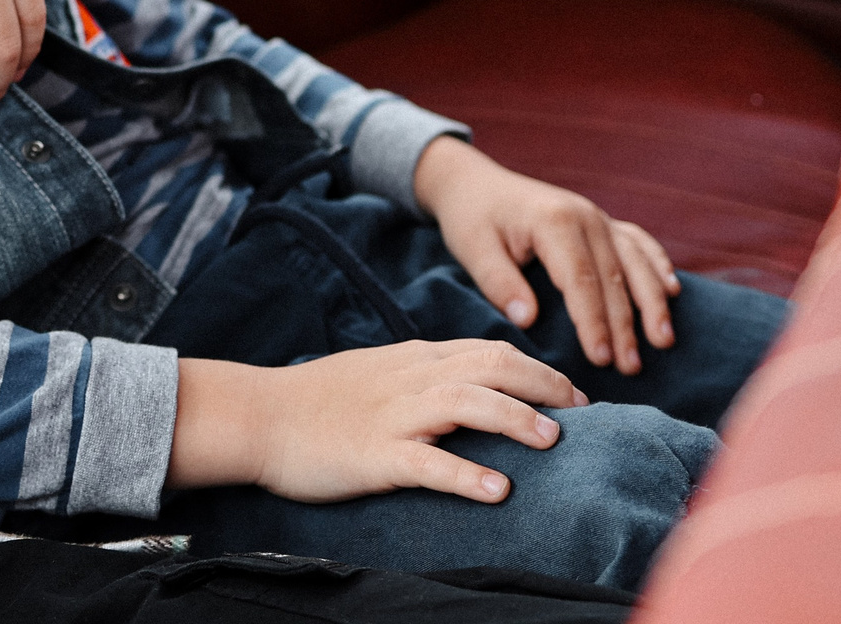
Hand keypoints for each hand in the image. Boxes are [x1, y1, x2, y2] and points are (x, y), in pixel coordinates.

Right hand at [172, 343, 585, 504]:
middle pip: (489, 365)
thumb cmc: (317, 399)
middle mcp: (410, 378)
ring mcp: (392, 415)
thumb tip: (472, 384)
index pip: (488, 351)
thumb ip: (422, 374)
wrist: (258, 415)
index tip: (572, 394)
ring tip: (554, 440)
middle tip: (582, 410)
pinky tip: (498, 489)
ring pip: (466, 402)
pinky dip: (467, 474)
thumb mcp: (377, 372)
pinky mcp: (375, 454)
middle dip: (542, 384)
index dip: (537, 369)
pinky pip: (428, 463)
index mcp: (412, 358)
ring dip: (515, 418)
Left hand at [413, 136, 680, 374]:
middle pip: (614, 277)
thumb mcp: (472, 249)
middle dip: (625, 325)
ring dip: (652, 302)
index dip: (593, 321)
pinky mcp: (601, 221)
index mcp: (552, 221)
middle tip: (631, 367)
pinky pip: (638, 242)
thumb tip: (528, 320)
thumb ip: (499, 283)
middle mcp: (584, 215)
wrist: (473, 182)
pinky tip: (673, 290)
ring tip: (664, 340)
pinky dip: (657, 265)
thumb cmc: (471, 218)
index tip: (601, 358)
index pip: (580, 280)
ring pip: (635, 261)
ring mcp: (597, 216)